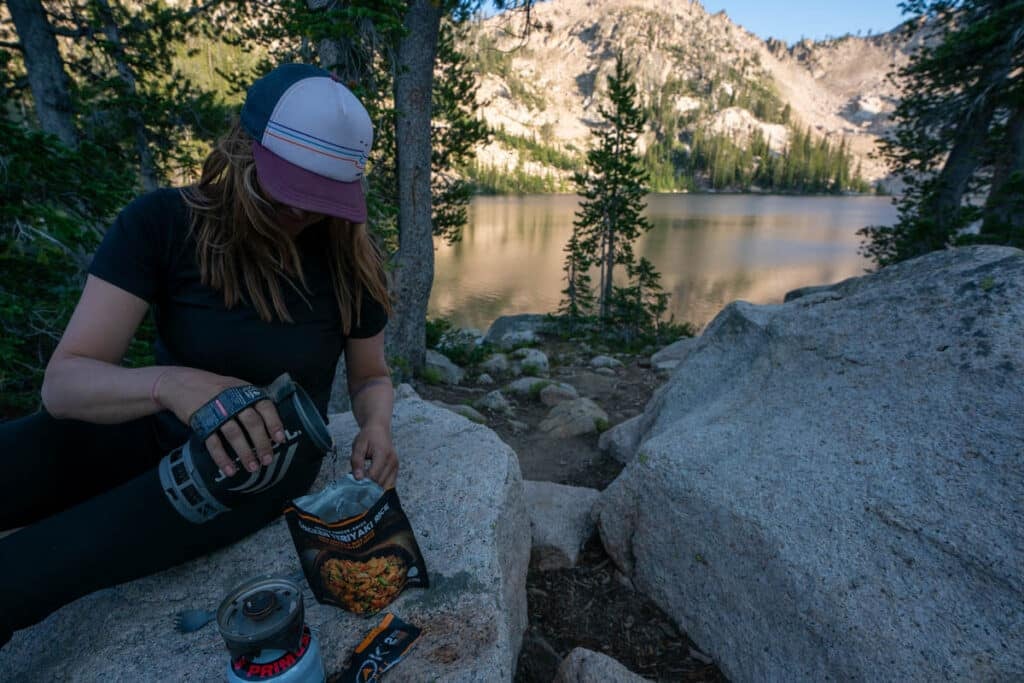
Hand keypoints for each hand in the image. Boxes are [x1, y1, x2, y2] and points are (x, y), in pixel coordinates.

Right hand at [155, 368, 285, 476]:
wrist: (179, 383)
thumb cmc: (213, 388)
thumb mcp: (235, 387)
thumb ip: (250, 400)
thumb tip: (271, 423)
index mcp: (244, 390)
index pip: (265, 406)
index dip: (274, 422)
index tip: (280, 439)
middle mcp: (232, 399)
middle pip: (251, 422)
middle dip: (262, 443)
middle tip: (267, 460)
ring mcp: (216, 411)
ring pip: (234, 434)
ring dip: (245, 453)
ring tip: (252, 468)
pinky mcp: (201, 422)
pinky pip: (213, 442)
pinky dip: (222, 458)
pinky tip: (230, 469)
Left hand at [350, 423, 397, 488]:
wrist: (379, 429)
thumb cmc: (367, 436)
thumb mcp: (358, 446)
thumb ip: (357, 462)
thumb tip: (358, 478)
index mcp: (383, 454)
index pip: (373, 475)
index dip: (363, 482)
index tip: (354, 484)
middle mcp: (392, 461)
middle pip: (380, 482)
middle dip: (367, 487)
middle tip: (356, 486)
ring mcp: (396, 466)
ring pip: (385, 486)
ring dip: (374, 488)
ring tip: (363, 485)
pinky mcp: (396, 469)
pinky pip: (389, 484)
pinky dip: (380, 487)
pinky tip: (372, 485)